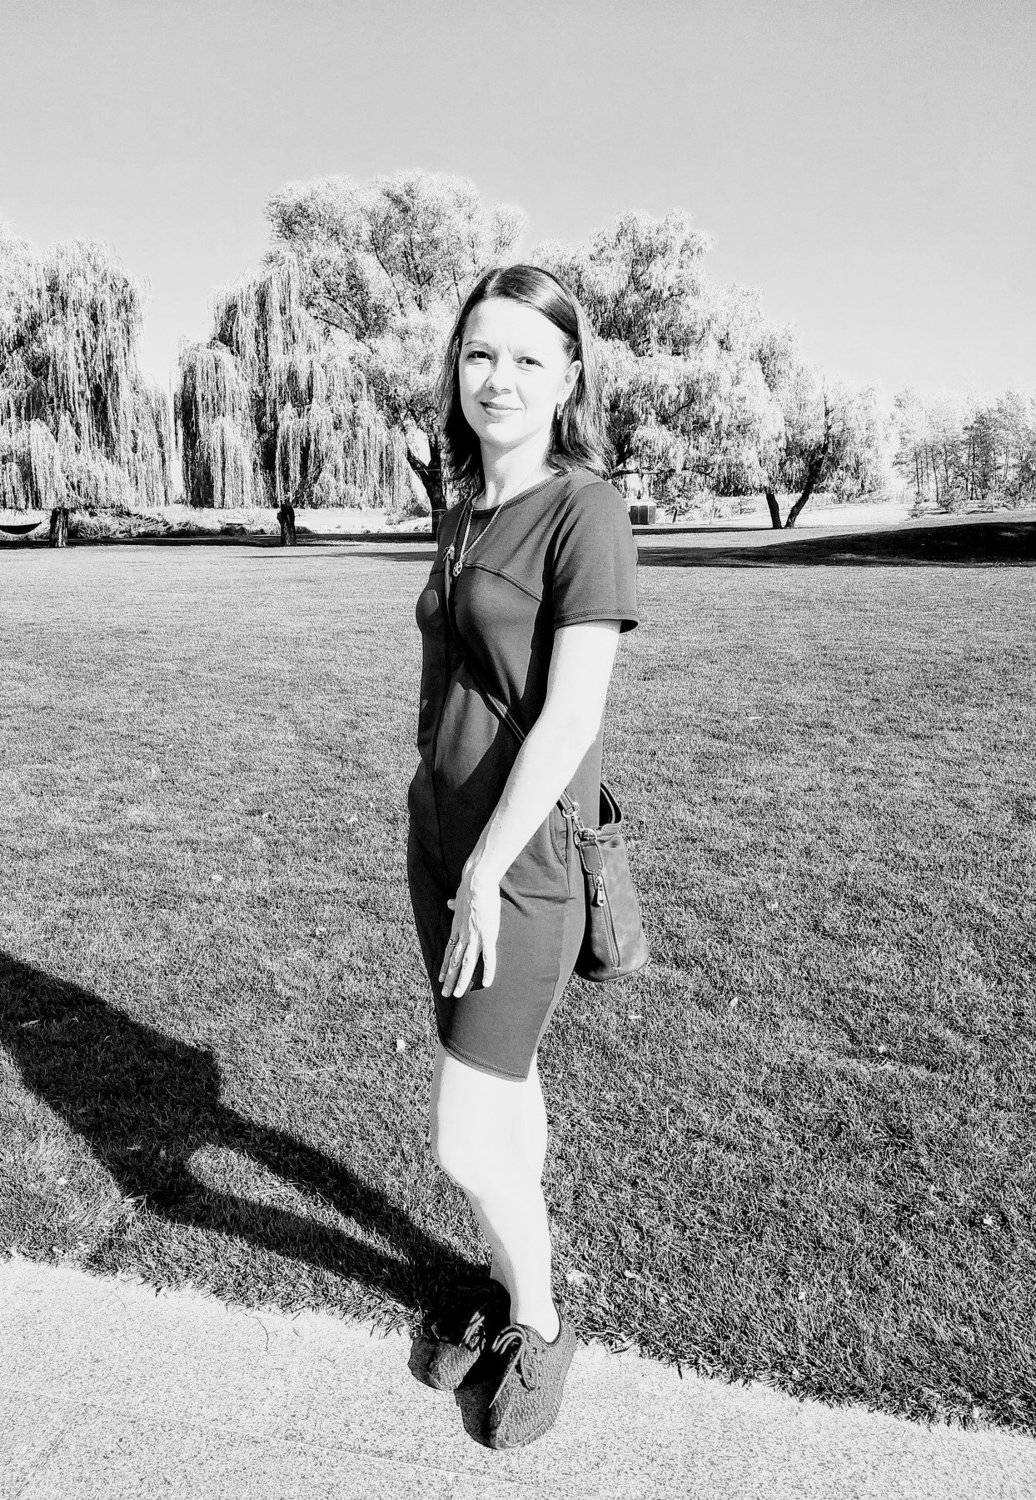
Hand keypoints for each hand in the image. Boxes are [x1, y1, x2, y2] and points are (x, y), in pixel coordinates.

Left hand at [438, 871, 500, 997]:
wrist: (476, 883)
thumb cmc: (470, 888)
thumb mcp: (458, 898)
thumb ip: (454, 904)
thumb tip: (449, 902)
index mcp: (457, 928)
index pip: (449, 951)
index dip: (445, 966)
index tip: (440, 978)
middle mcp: (463, 936)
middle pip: (454, 962)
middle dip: (449, 979)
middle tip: (444, 994)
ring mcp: (475, 937)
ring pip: (466, 964)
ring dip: (461, 980)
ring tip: (456, 994)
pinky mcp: (488, 935)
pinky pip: (488, 957)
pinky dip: (488, 970)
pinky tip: (487, 983)